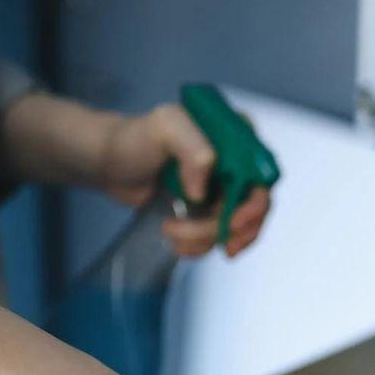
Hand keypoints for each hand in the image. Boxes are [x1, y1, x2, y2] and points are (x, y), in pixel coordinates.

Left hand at [100, 104, 271, 257]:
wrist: (111, 163)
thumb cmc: (136, 137)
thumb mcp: (165, 127)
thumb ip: (192, 148)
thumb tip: (203, 191)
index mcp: (236, 135)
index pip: (264, 173)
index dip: (256, 203)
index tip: (233, 221)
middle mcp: (236, 162)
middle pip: (257, 206)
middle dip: (235, 229)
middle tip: (215, 242)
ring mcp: (224, 189)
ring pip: (236, 227)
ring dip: (206, 239)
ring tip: (171, 231)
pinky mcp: (208, 210)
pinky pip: (218, 237)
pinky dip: (200, 246)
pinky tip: (178, 242)